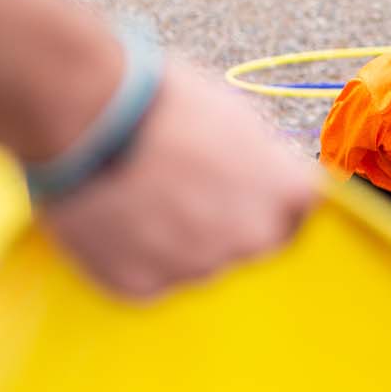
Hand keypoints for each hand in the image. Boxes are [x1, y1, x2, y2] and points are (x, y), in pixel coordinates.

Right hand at [40, 59, 316, 298]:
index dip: (270, 193)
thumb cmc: (164, 104)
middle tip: (187, 187)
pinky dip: (138, 255)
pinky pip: (151, 276)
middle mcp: (253, 238)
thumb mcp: (238, 117)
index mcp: (286, 192)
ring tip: (142, 193)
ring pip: (200, 261)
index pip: (300, 209)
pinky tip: (118, 217)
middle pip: (253, 240)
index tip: (246, 182)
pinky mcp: (145, 287)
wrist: (90, 120)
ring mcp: (199, 268)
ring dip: (182, 238)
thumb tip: (263, 175)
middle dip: (230, 220)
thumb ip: (263, 159)